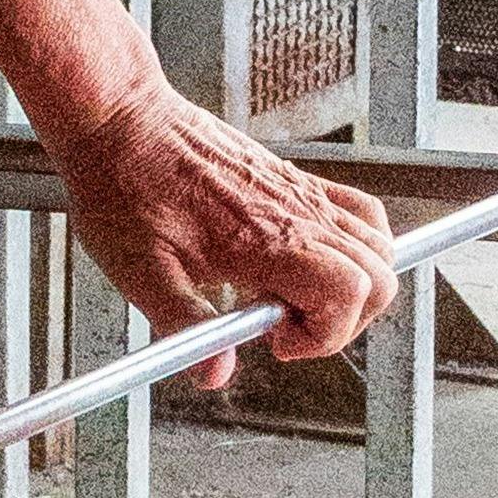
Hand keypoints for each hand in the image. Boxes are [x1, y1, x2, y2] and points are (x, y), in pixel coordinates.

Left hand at [46, 86, 399, 389]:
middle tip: (283, 323)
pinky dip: (353, 242)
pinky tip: (300, 257)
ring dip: (354, 283)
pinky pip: (357, 210)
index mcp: (265, 238)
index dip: (325, 335)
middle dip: (345, 319)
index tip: (273, 340)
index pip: (350, 292)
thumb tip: (215, 375)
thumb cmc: (123, 189)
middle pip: (379, 274)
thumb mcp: (141, 272)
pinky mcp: (293, 178)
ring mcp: (301, 191)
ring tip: (290, 292)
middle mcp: (296, 211)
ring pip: (377, 243)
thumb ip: (185, 325)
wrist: (119, 122)